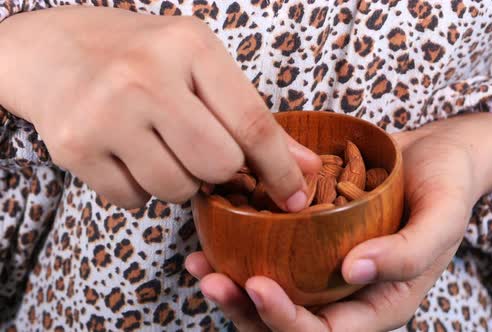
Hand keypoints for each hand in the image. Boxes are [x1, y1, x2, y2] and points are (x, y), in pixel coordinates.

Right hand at [0, 7, 320, 208]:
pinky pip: (134, 201)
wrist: (55, 50)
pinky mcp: (74, 148)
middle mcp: (145, 77)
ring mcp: (105, 114)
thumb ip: (251, 117)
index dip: (280, 168)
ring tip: (158, 146)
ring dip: (178, 180)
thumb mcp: (199, 65)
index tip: (295, 195)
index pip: (252, 123)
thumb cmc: (141, 58)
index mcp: (189, 46)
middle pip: (217, 165)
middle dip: (219, 171)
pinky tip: (128, 155)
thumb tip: (305, 167)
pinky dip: (140, 188)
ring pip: (176, 189)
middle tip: (199, 149)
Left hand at [185, 113, 491, 330]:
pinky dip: (240, 251)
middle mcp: (348, 292)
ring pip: (274, 294)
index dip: (288, 321)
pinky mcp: (313, 240)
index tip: (257, 286)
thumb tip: (353, 271)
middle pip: (290, 323)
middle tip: (211, 280)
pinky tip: (211, 237)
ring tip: (197, 264)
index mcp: (380, 302)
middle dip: (247, 310)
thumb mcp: (443, 218)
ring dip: (234, 287)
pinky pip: (275, 255)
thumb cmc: (447, 186)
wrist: (437, 153)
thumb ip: (408, 253)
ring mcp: (327, 267)